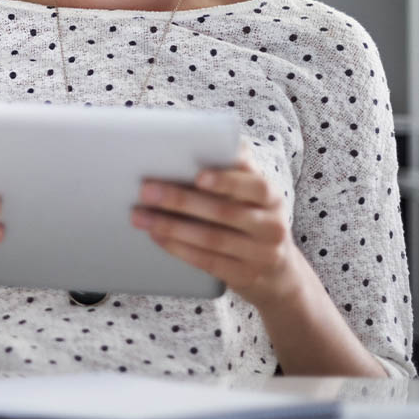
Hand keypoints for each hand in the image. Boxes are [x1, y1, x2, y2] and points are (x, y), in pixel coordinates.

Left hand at [131, 143, 302, 308]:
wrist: (277, 272)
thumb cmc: (251, 218)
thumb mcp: (252, 196)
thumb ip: (234, 171)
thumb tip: (195, 142)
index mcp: (272, 197)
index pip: (254, 185)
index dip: (227, 180)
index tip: (198, 175)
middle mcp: (272, 226)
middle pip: (224, 212)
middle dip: (181, 200)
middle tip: (146, 190)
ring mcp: (262, 254)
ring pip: (211, 238)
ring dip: (171, 226)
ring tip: (141, 216)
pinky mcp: (245, 276)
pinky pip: (208, 262)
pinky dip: (178, 248)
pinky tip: (157, 236)